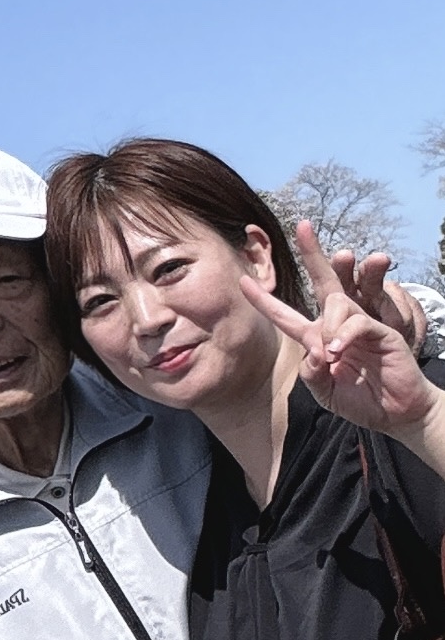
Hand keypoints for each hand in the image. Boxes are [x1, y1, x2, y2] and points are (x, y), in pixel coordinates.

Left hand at [243, 224, 444, 440]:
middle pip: (323, 281)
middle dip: (312, 252)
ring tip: (332, 355)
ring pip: (335, 303)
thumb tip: (313, 349)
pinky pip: (356, 321)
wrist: (395, 414)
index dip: (265, 299)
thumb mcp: (323, 389)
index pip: (287, 314)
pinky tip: (339, 351)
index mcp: (318, 336)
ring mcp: (360, 325)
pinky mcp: (383, 331)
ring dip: (328, 327)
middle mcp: (337, 324)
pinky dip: (343, 334)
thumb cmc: (359, 400)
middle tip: (303, 226)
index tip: (243, 281)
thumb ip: (310, 371)